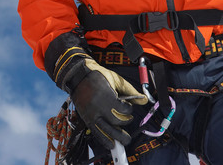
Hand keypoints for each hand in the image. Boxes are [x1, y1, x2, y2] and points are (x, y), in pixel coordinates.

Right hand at [44, 31, 146, 150]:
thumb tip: (144, 100)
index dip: (129, 110)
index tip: (129, 107)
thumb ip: (130, 91)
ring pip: (106, 131)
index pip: (123, 110)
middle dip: (125, 124)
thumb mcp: (116, 80)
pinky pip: (96, 133)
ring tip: (124, 141)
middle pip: (116, 122)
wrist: (78, 77)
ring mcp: (91, 114)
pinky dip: (104, 140)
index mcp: (106, 96)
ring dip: (117, 138)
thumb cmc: (98, 76)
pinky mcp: (86, 118)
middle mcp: (98, 107)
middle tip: (129, 123)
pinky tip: (111, 144)